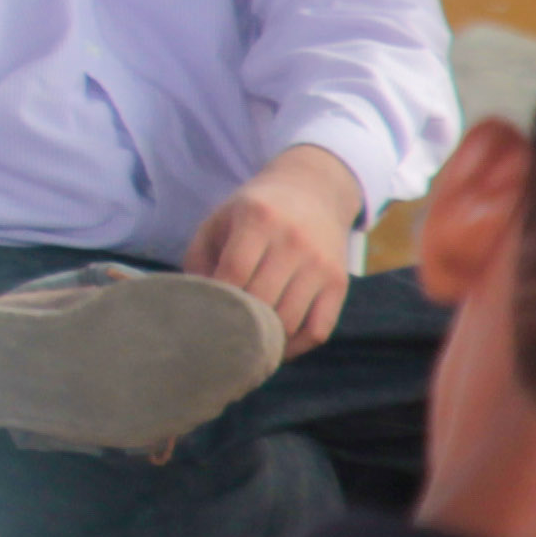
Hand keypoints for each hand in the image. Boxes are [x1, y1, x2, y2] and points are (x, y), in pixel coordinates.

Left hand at [186, 143, 364, 353]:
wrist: (314, 191)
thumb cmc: (255, 210)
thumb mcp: (220, 219)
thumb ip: (199, 259)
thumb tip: (196, 306)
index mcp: (259, 219)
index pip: (234, 272)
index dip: (216, 299)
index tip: (202, 314)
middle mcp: (295, 242)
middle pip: (261, 300)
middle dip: (236, 321)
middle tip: (217, 333)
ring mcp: (321, 264)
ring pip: (288, 320)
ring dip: (264, 338)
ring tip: (243, 342)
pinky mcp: (339, 283)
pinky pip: (319, 329)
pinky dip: (295, 346)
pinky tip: (275, 344)